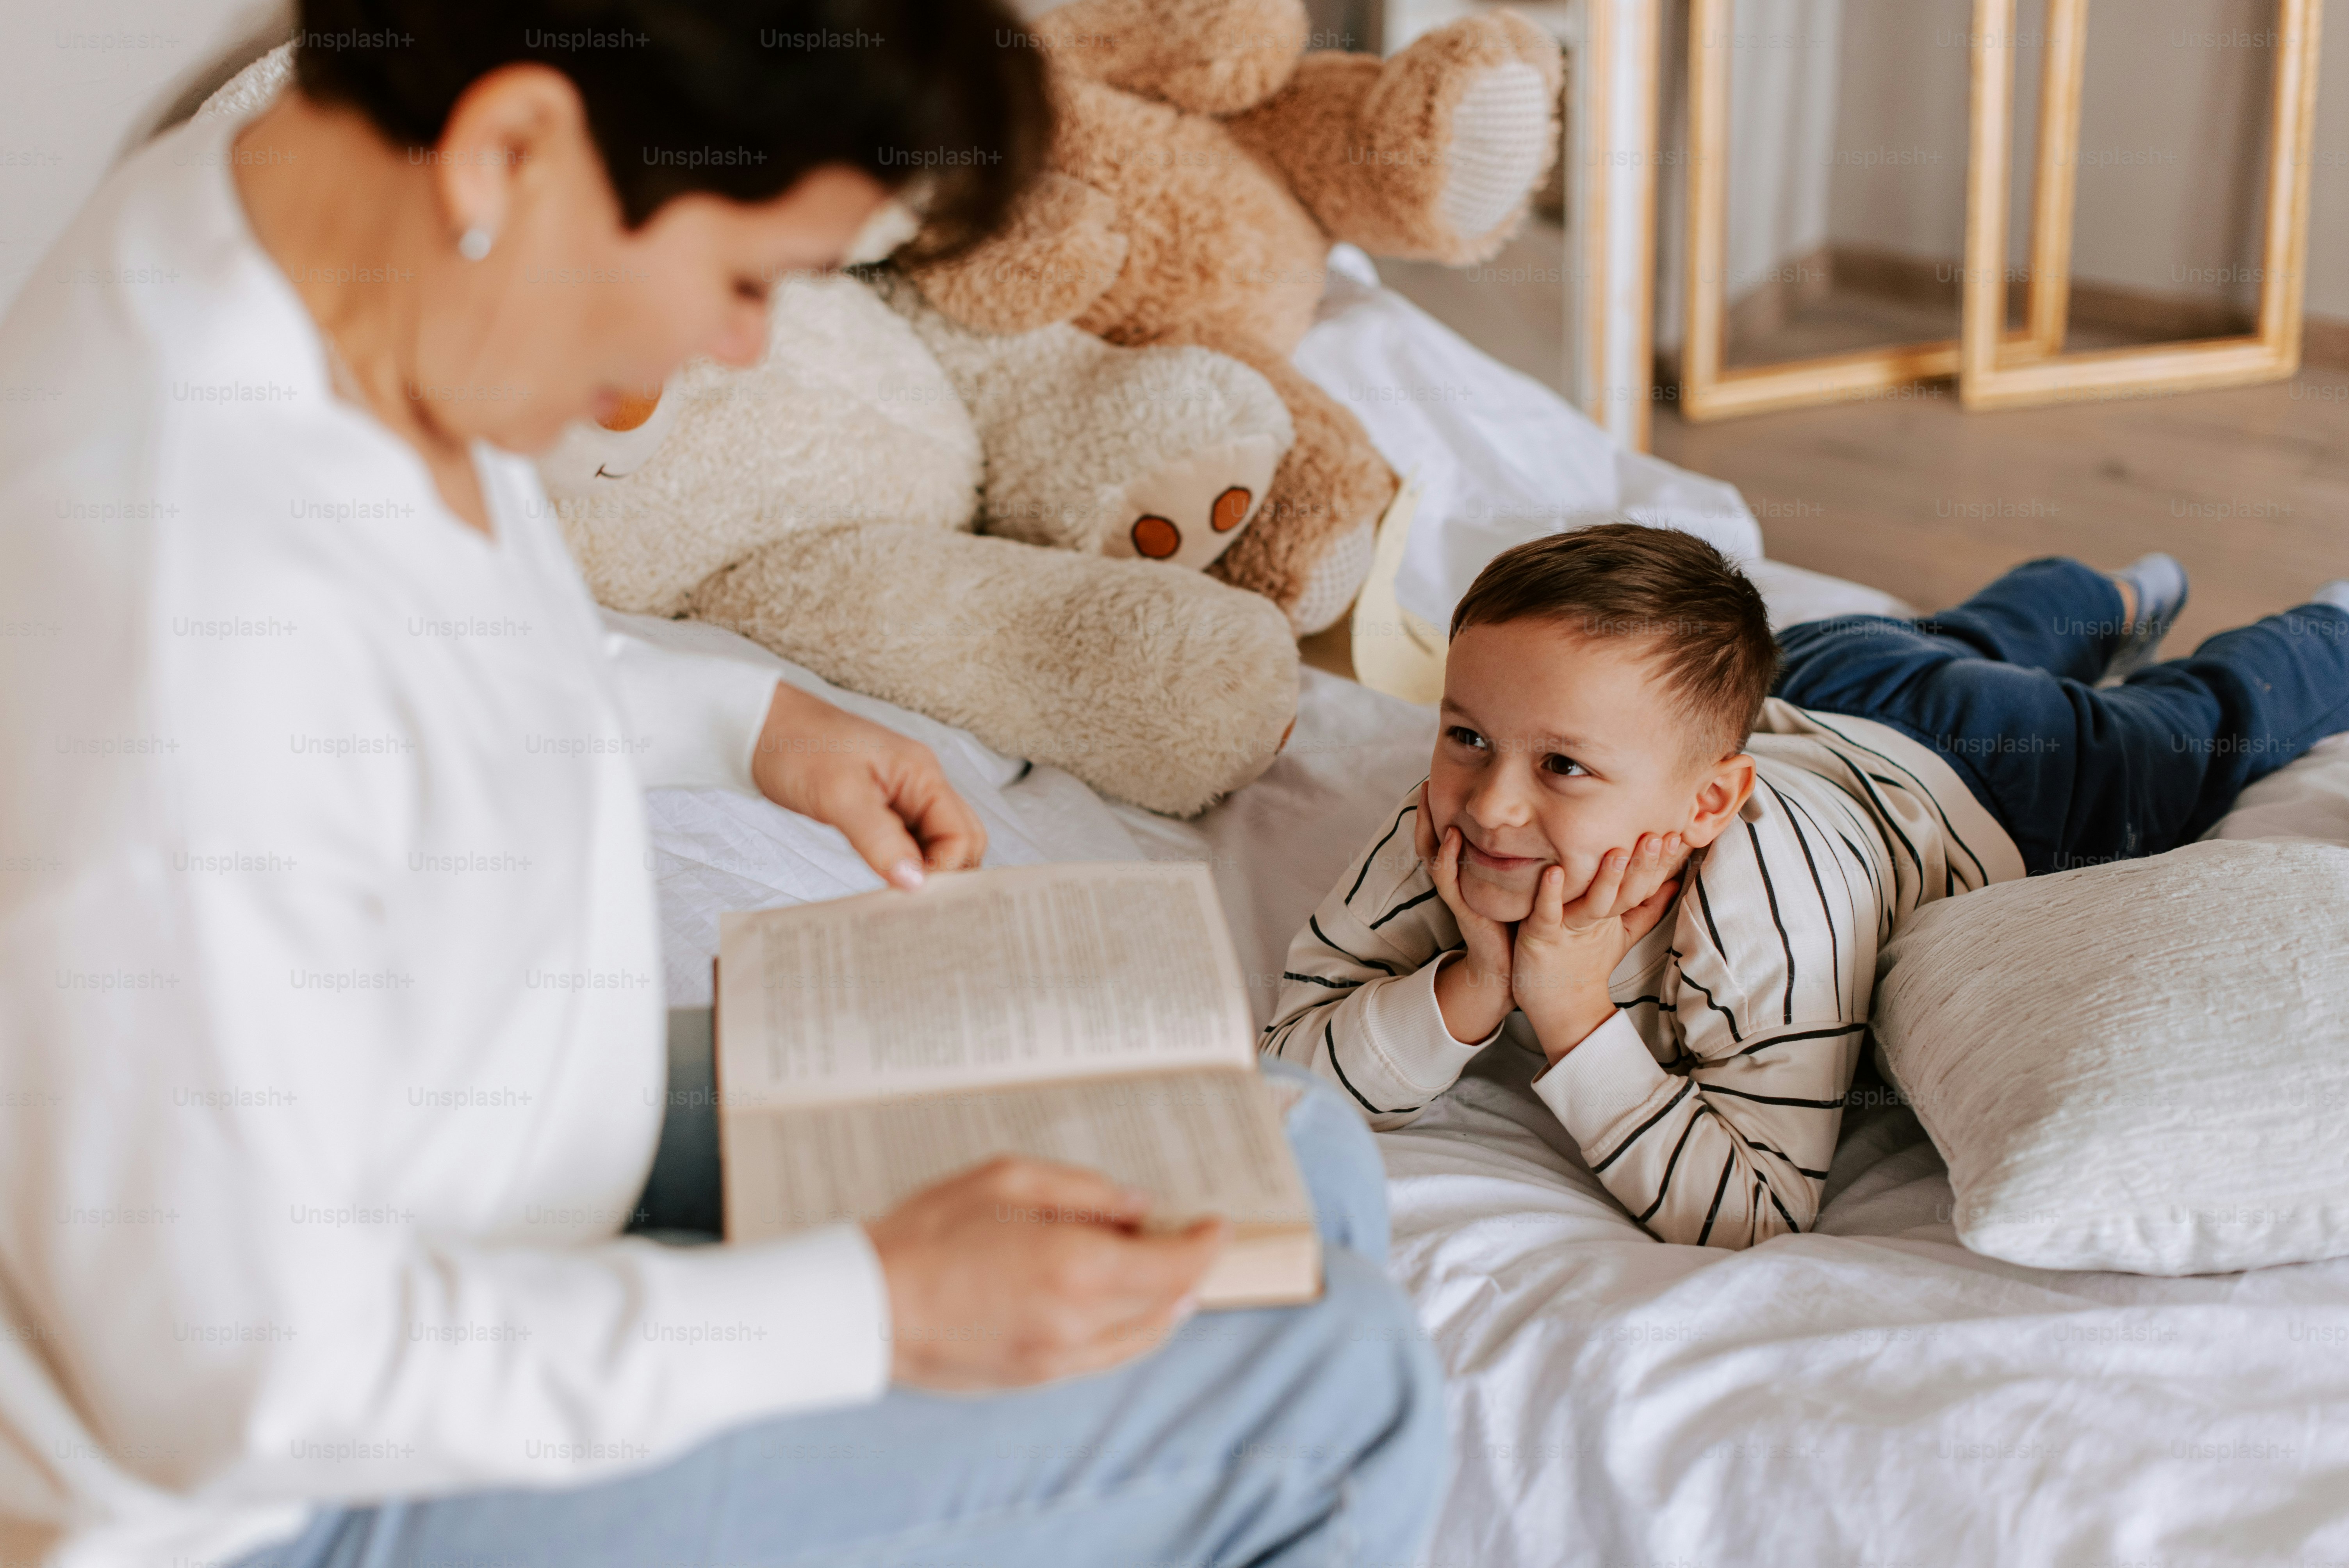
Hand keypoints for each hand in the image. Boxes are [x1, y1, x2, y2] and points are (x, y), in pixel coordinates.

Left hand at [750, 682, 986, 888]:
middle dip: (948, 874)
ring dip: (925, 872)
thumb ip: (880, 839)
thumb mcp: (838, 796)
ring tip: (901, 902)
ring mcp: (902, 796)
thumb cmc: (796, 747)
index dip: (945, 870)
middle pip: (961, 840)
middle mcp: (920, 783)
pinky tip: (887, 884)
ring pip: (936, 844)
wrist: (760, 726)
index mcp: (922, 773)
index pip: (962, 834)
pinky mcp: (881, 807)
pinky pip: (908, 842)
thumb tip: (915, 883)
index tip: (914, 898)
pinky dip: (904, 865)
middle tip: (917, 907)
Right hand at [864, 1157, 1227, 1389]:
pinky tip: (1125, 1306)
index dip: (1207, 1245)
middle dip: (1191, 1269)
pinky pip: (1106, 1358)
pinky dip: (1131, 1330)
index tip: (1217, 1224)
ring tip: (1170, 1273)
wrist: (867, 1306)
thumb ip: (1084, 1191)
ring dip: (1168, 1305)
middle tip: (1192, 1238)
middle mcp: (1078, 1322)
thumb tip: (1138, 1208)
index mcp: (1076, 1267)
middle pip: (1168, 1303)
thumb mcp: (1007, 1179)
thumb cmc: (929, 1232)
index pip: (1176, 1267)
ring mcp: (1058, 1359)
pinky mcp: (1036, 1378)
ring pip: (1142, 1337)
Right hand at [1415, 784, 1514, 1043]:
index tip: (1442, 774)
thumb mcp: (1522, 877)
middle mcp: (1457, 877)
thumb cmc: (1523, 919)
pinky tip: (1453, 835)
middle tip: (1425, 779)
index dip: (1440, 804)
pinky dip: (1446, 857)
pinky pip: (1446, 879)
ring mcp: (1457, 891)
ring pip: (1431, 852)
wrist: (1515, 966)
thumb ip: (1522, 851)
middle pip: (1429, 836)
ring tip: (1425, 794)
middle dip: (1425, 808)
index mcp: (1467, 868)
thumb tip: (1541, 816)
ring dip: (1427, 823)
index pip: (1445, 829)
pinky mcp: (1463, 907)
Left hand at [1513, 833, 1682, 1063]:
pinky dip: (1551, 893)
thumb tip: (1673, 883)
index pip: (1643, 886)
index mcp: (1615, 916)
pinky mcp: (1542, 936)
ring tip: (1616, 852)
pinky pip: (1548, 912)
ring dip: (1607, 879)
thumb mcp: (1620, 932)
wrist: (1560, 1007)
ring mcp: (1570, 929)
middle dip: (1642, 866)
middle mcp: (1596, 921)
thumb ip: (1647, 909)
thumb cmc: (1584, 963)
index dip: (1659, 864)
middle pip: (1625, 893)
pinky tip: (1554, 872)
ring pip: (1594, 903)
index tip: (1675, 835)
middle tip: (1655, 836)